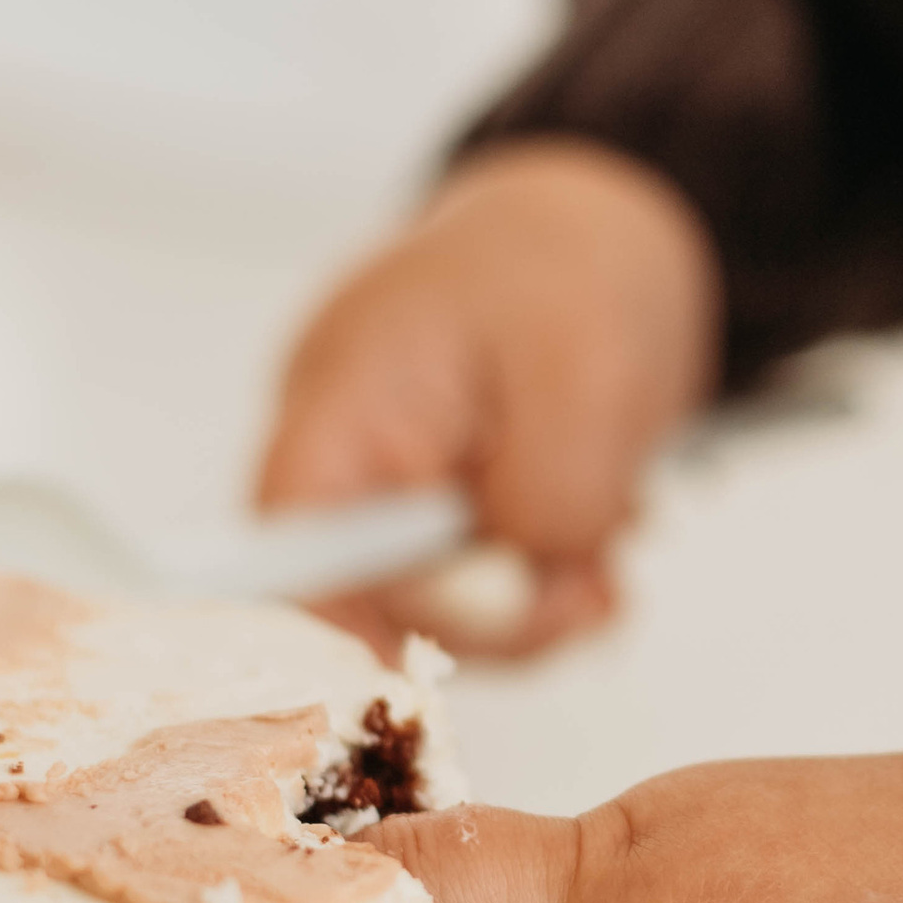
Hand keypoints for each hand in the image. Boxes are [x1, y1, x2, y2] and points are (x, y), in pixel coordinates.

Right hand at [258, 142, 721, 654]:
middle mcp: (346, 446)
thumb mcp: (589, 373)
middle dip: (484, 621)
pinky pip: (470, 578)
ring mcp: (391, 477)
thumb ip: (550, 493)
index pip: (288, 549)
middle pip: (363, 597)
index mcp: (344, 397)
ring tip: (606, 552)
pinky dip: (540, 577)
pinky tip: (596, 538)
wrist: (614, 218)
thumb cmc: (578, 260)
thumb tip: (527, 583)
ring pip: (430, 603)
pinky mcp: (439, 497)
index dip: (332, 634)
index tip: (418, 684)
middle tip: (584, 600)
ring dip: (528, 599)